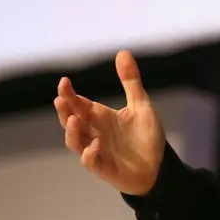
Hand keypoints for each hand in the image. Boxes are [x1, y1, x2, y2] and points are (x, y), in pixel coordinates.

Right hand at [54, 50, 166, 195]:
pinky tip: (96, 144)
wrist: (159, 166)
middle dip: (64, 111)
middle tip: (60, 99)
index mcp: (100, 117)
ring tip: (75, 119)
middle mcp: (94, 132)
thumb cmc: (146, 136)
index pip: (79, 104)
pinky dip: (90, 154)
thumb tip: (122, 51)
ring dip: (72, 132)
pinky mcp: (105, 168)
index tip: (64, 82)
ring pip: (75, 142)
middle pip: (71, 121)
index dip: (69, 94)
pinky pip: (91, 162)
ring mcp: (97, 151)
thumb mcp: (141, 105)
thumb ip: (130, 81)